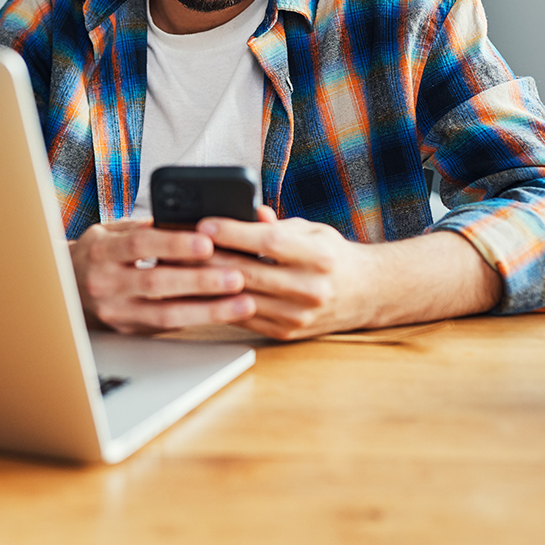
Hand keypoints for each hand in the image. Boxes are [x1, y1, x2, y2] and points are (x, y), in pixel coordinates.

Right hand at [69, 218, 256, 334]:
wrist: (66, 289)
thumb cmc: (99, 253)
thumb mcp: (113, 232)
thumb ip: (147, 227)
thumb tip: (193, 221)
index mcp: (102, 251)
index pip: (140, 245)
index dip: (173, 243)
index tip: (207, 242)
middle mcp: (105, 283)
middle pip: (156, 282)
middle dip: (200, 281)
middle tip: (237, 276)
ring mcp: (116, 312)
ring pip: (166, 314)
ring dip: (209, 309)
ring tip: (243, 302)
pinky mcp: (129, 331)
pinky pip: (168, 327)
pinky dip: (199, 320)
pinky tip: (225, 313)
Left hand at [202, 207, 502, 340]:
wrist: (367, 294)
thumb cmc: (333, 255)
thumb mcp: (312, 230)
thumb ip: (277, 224)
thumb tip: (247, 211)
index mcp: (319, 256)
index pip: (269, 243)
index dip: (234, 233)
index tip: (204, 223)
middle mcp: (310, 288)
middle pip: (249, 272)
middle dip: (209, 258)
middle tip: (177, 245)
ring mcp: (298, 315)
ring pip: (240, 299)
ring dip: (206, 284)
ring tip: (177, 268)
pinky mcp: (286, 332)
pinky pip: (242, 317)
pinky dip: (216, 303)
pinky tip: (194, 290)